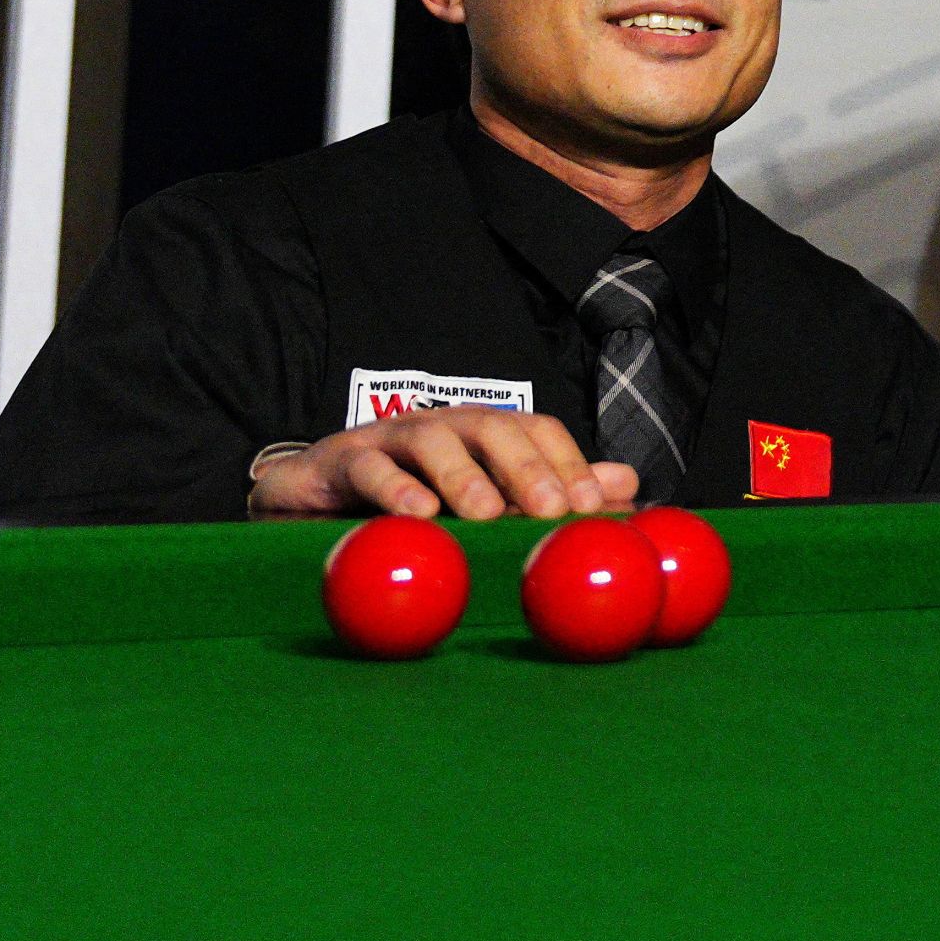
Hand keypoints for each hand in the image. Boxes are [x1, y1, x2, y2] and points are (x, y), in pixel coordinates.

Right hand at [248, 409, 638, 520]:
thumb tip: (628, 485)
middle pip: (492, 427)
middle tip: (549, 509)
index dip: (568, 461)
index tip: (590, 506)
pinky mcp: (342, 460)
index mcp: (484, 433)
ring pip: (431, 438)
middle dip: (526, 466)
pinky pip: (368, 467)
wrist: (311, 496)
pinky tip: (416, 514)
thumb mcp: (486, 498)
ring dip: (463, 475)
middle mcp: (444, 426)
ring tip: (485, 514)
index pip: (537, 430)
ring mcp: (390, 438)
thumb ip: (550, 492)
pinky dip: (393, 488)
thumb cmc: (411, 499)